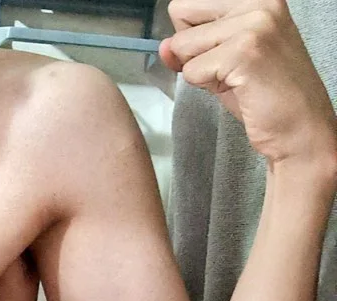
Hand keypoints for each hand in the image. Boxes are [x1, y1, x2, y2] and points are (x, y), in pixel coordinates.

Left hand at [159, 0, 336, 168]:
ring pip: (182, 45)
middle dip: (189, 48)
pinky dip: (205, 86)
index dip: (190, 36)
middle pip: (181, 13)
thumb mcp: (225, 60)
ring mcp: (253, 24)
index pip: (189, 4)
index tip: (217, 54)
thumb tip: (163, 46)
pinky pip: (191, 70)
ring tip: (234, 79)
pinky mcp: (244, 51)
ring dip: (199, 71)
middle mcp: (258, 2)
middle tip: (222, 68)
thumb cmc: (265, 94)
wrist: (298, 127)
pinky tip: (236, 88)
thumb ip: (194, 46)